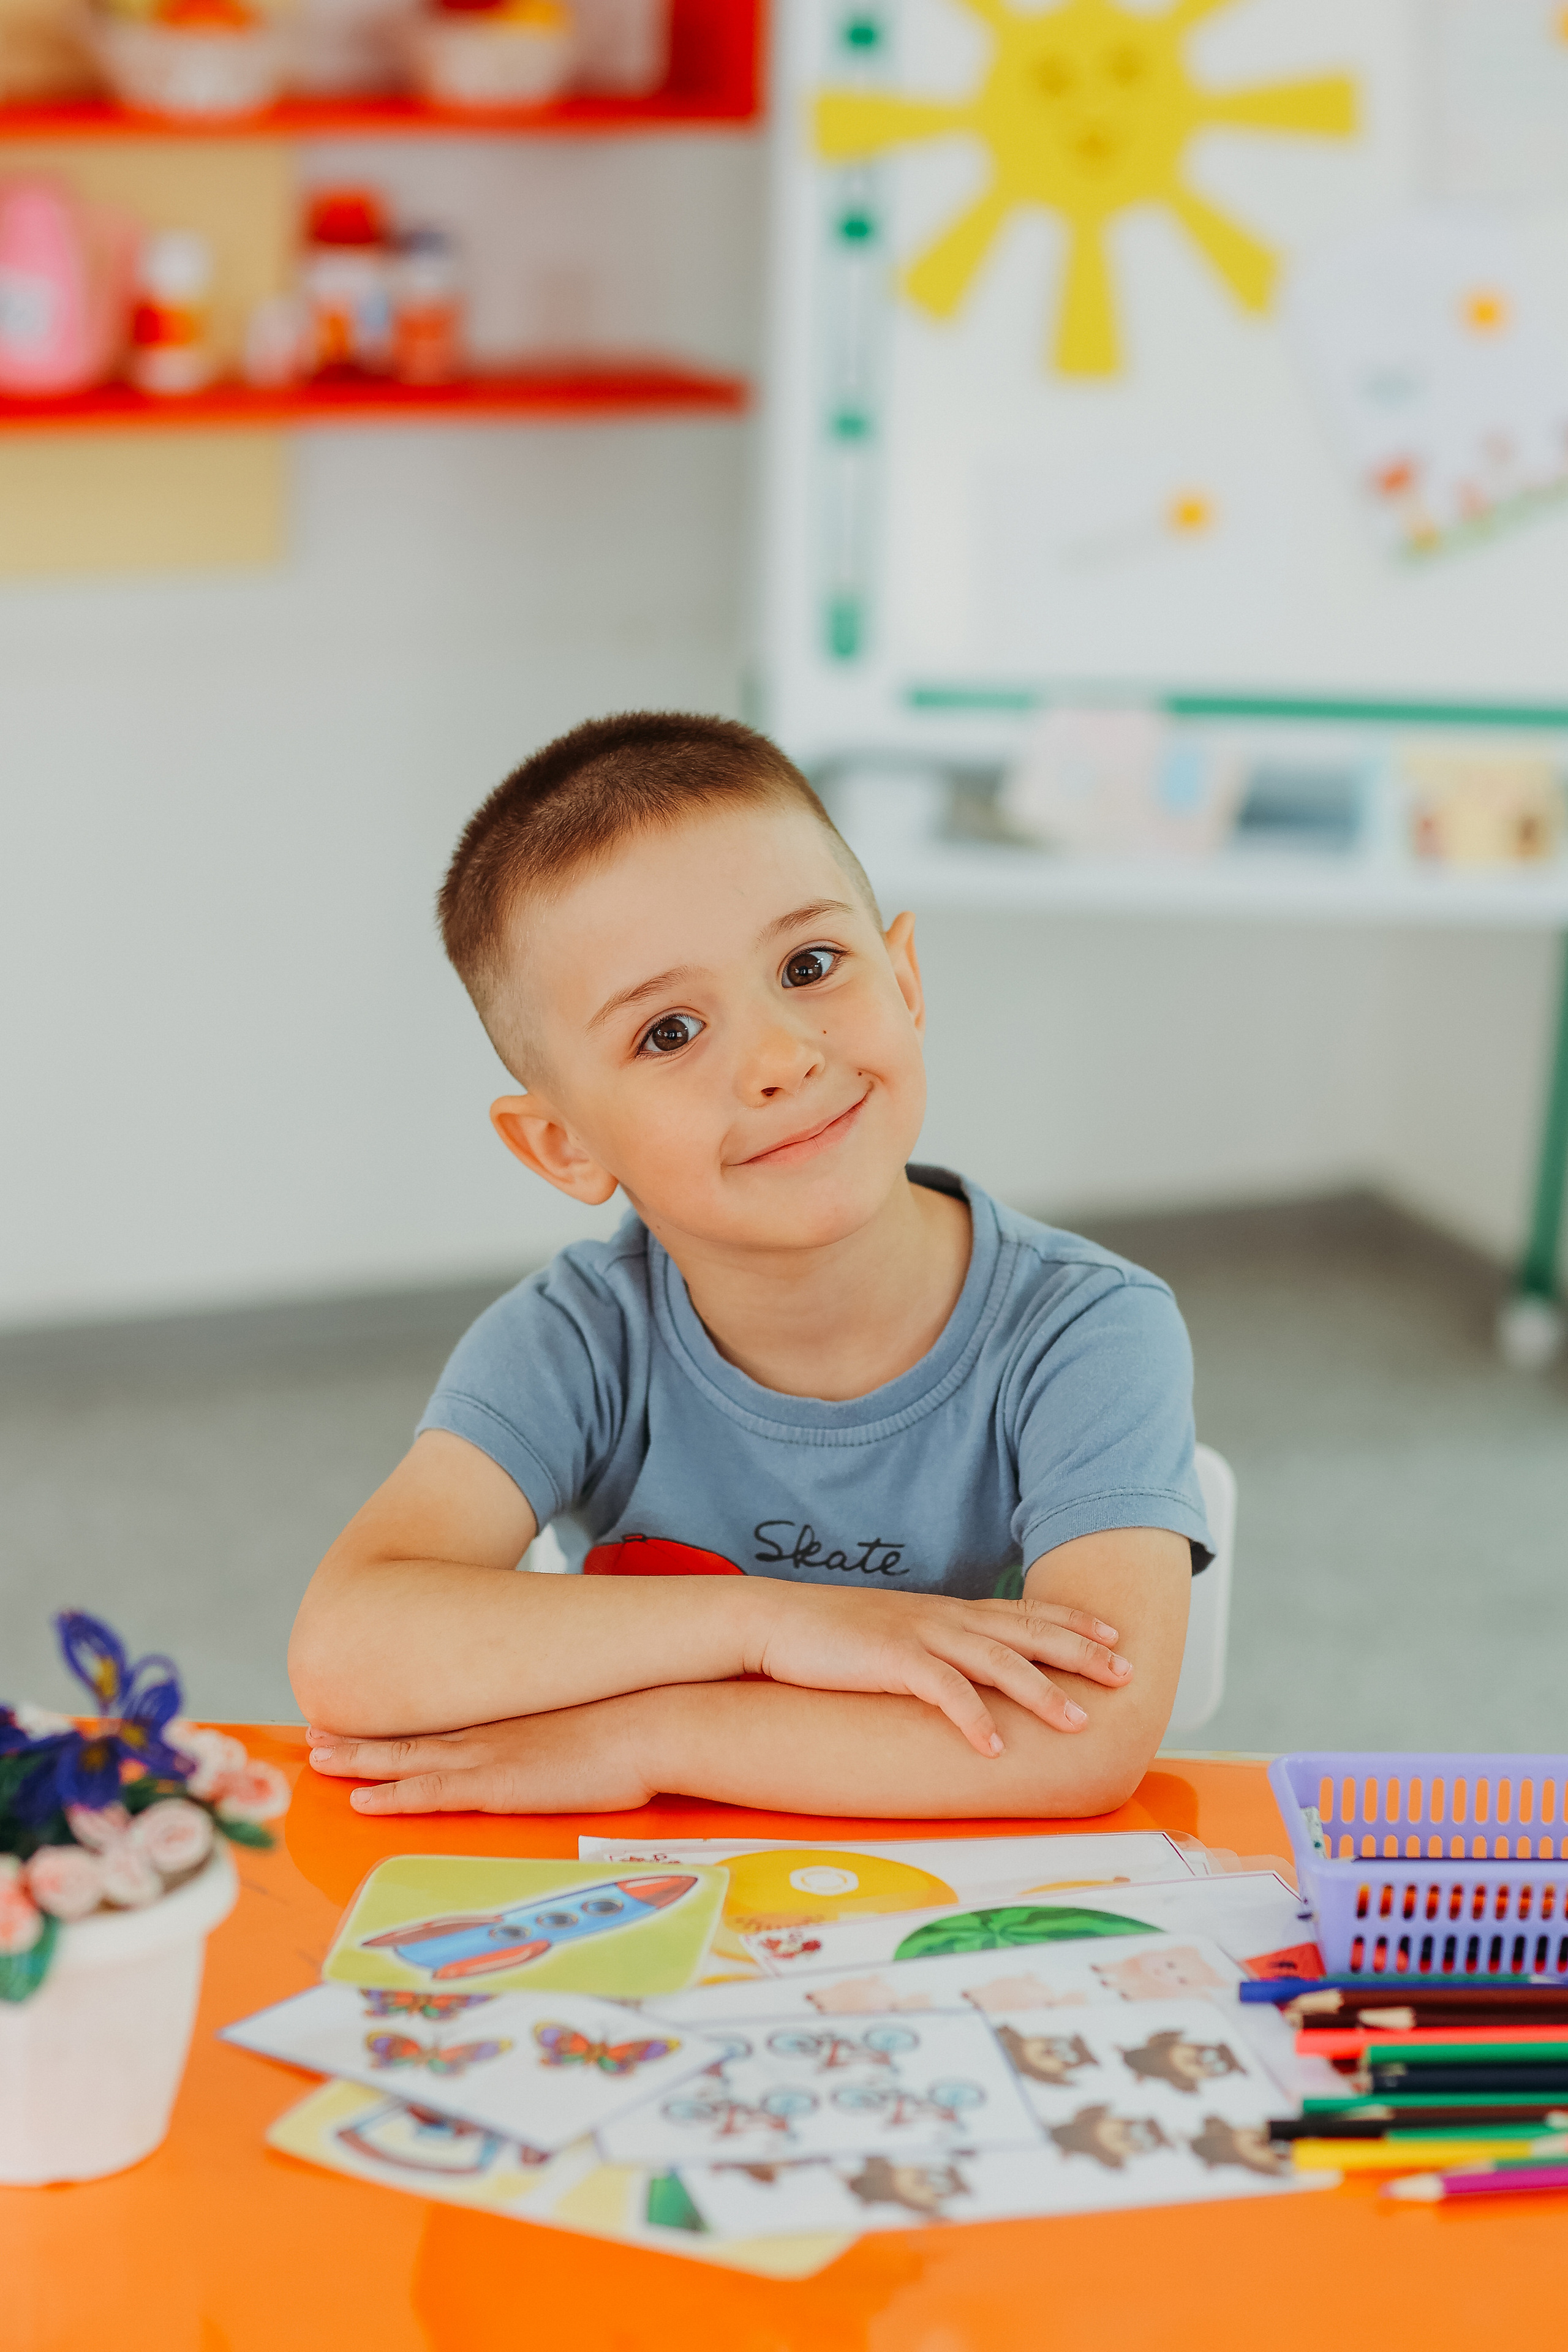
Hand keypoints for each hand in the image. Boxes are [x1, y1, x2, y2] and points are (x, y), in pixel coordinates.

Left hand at [306, 1692, 660, 1815]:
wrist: (655, 1723)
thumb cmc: (636, 1723)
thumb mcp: (588, 1722)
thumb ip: (562, 1732)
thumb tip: (565, 1738)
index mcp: (510, 1719)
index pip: (441, 1723)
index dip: (397, 1725)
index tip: (362, 1721)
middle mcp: (490, 1732)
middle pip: (410, 1735)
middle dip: (359, 1739)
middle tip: (315, 1735)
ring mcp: (491, 1756)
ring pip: (406, 1759)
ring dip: (359, 1761)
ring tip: (319, 1758)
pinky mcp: (500, 1785)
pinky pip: (431, 1793)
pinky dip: (393, 1796)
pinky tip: (362, 1803)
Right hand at [741, 1583, 1131, 1757]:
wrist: (773, 1621)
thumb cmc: (831, 1637)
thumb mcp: (894, 1638)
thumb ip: (932, 1652)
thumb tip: (963, 1680)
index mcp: (944, 1613)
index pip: (1021, 1614)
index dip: (1071, 1623)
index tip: (1114, 1635)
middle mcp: (942, 1618)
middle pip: (1026, 1633)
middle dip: (1081, 1652)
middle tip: (1127, 1674)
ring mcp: (918, 1635)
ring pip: (996, 1661)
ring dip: (1042, 1692)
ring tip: (1079, 1721)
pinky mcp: (890, 1659)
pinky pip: (942, 1689)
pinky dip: (972, 1717)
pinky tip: (995, 1745)